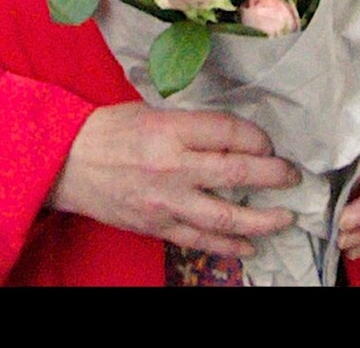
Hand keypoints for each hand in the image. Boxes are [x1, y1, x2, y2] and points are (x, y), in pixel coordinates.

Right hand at [47, 104, 299, 256]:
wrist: (66, 163)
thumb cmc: (109, 131)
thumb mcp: (151, 112)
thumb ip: (192, 125)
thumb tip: (234, 136)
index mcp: (170, 130)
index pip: (229, 132)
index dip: (257, 138)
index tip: (268, 143)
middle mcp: (172, 167)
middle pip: (236, 172)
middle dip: (273, 175)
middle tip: (292, 176)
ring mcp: (165, 202)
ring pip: (225, 216)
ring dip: (261, 220)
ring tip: (284, 218)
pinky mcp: (157, 226)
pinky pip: (200, 240)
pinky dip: (228, 245)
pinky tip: (249, 246)